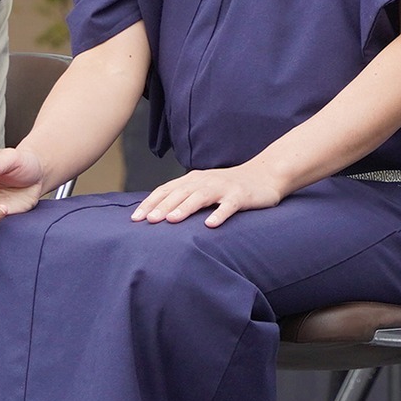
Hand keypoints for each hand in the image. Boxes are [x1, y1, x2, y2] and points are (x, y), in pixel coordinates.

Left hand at [133, 162, 287, 227]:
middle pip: (180, 193)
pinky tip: (210, 225)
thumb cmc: (229, 186)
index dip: (151, 203)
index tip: (136, 218)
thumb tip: (158, 214)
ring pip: (201, 197)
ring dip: (185, 208)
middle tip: (148, 221)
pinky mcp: (240, 196)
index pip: (166, 190)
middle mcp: (205, 181)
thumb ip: (184, 196)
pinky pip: (228, 206)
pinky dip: (219, 214)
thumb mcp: (204, 188)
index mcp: (193, 180)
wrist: (265, 174)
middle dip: (163, 206)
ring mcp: (223, 188)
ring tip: (171, 220)